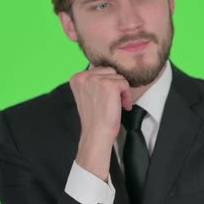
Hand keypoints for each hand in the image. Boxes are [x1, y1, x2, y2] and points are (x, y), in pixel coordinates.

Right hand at [69, 66, 132, 180]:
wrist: (97, 133)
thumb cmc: (94, 118)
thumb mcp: (87, 95)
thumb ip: (92, 81)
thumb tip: (106, 70)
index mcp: (76, 78)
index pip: (99, 69)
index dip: (107, 83)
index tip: (106, 97)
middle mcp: (84, 76)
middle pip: (109, 70)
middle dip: (115, 85)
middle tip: (114, 101)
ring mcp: (96, 80)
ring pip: (118, 76)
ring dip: (121, 90)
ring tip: (118, 104)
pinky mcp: (109, 85)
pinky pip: (124, 83)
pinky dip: (127, 95)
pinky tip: (123, 106)